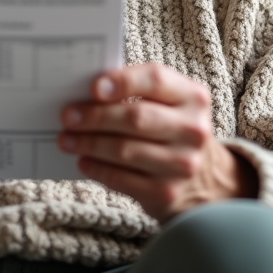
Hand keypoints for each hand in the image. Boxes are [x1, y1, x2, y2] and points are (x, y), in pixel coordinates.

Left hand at [57, 63, 257, 222]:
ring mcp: (182, 164)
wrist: (205, 178)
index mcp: (193, 97)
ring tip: (67, 139)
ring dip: (89, 143)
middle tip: (68, 116)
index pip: (156, 80)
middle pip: (136, 118)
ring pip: (124, 150)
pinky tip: (84, 161)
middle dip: (96, 116)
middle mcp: (193, 130)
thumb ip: (138, 91)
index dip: (123, 82)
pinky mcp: (166, 192)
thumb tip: (87, 93)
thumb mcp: (170, 103)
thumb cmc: (173, 130)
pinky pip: (122, 179)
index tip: (93, 87)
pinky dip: (97, 168)